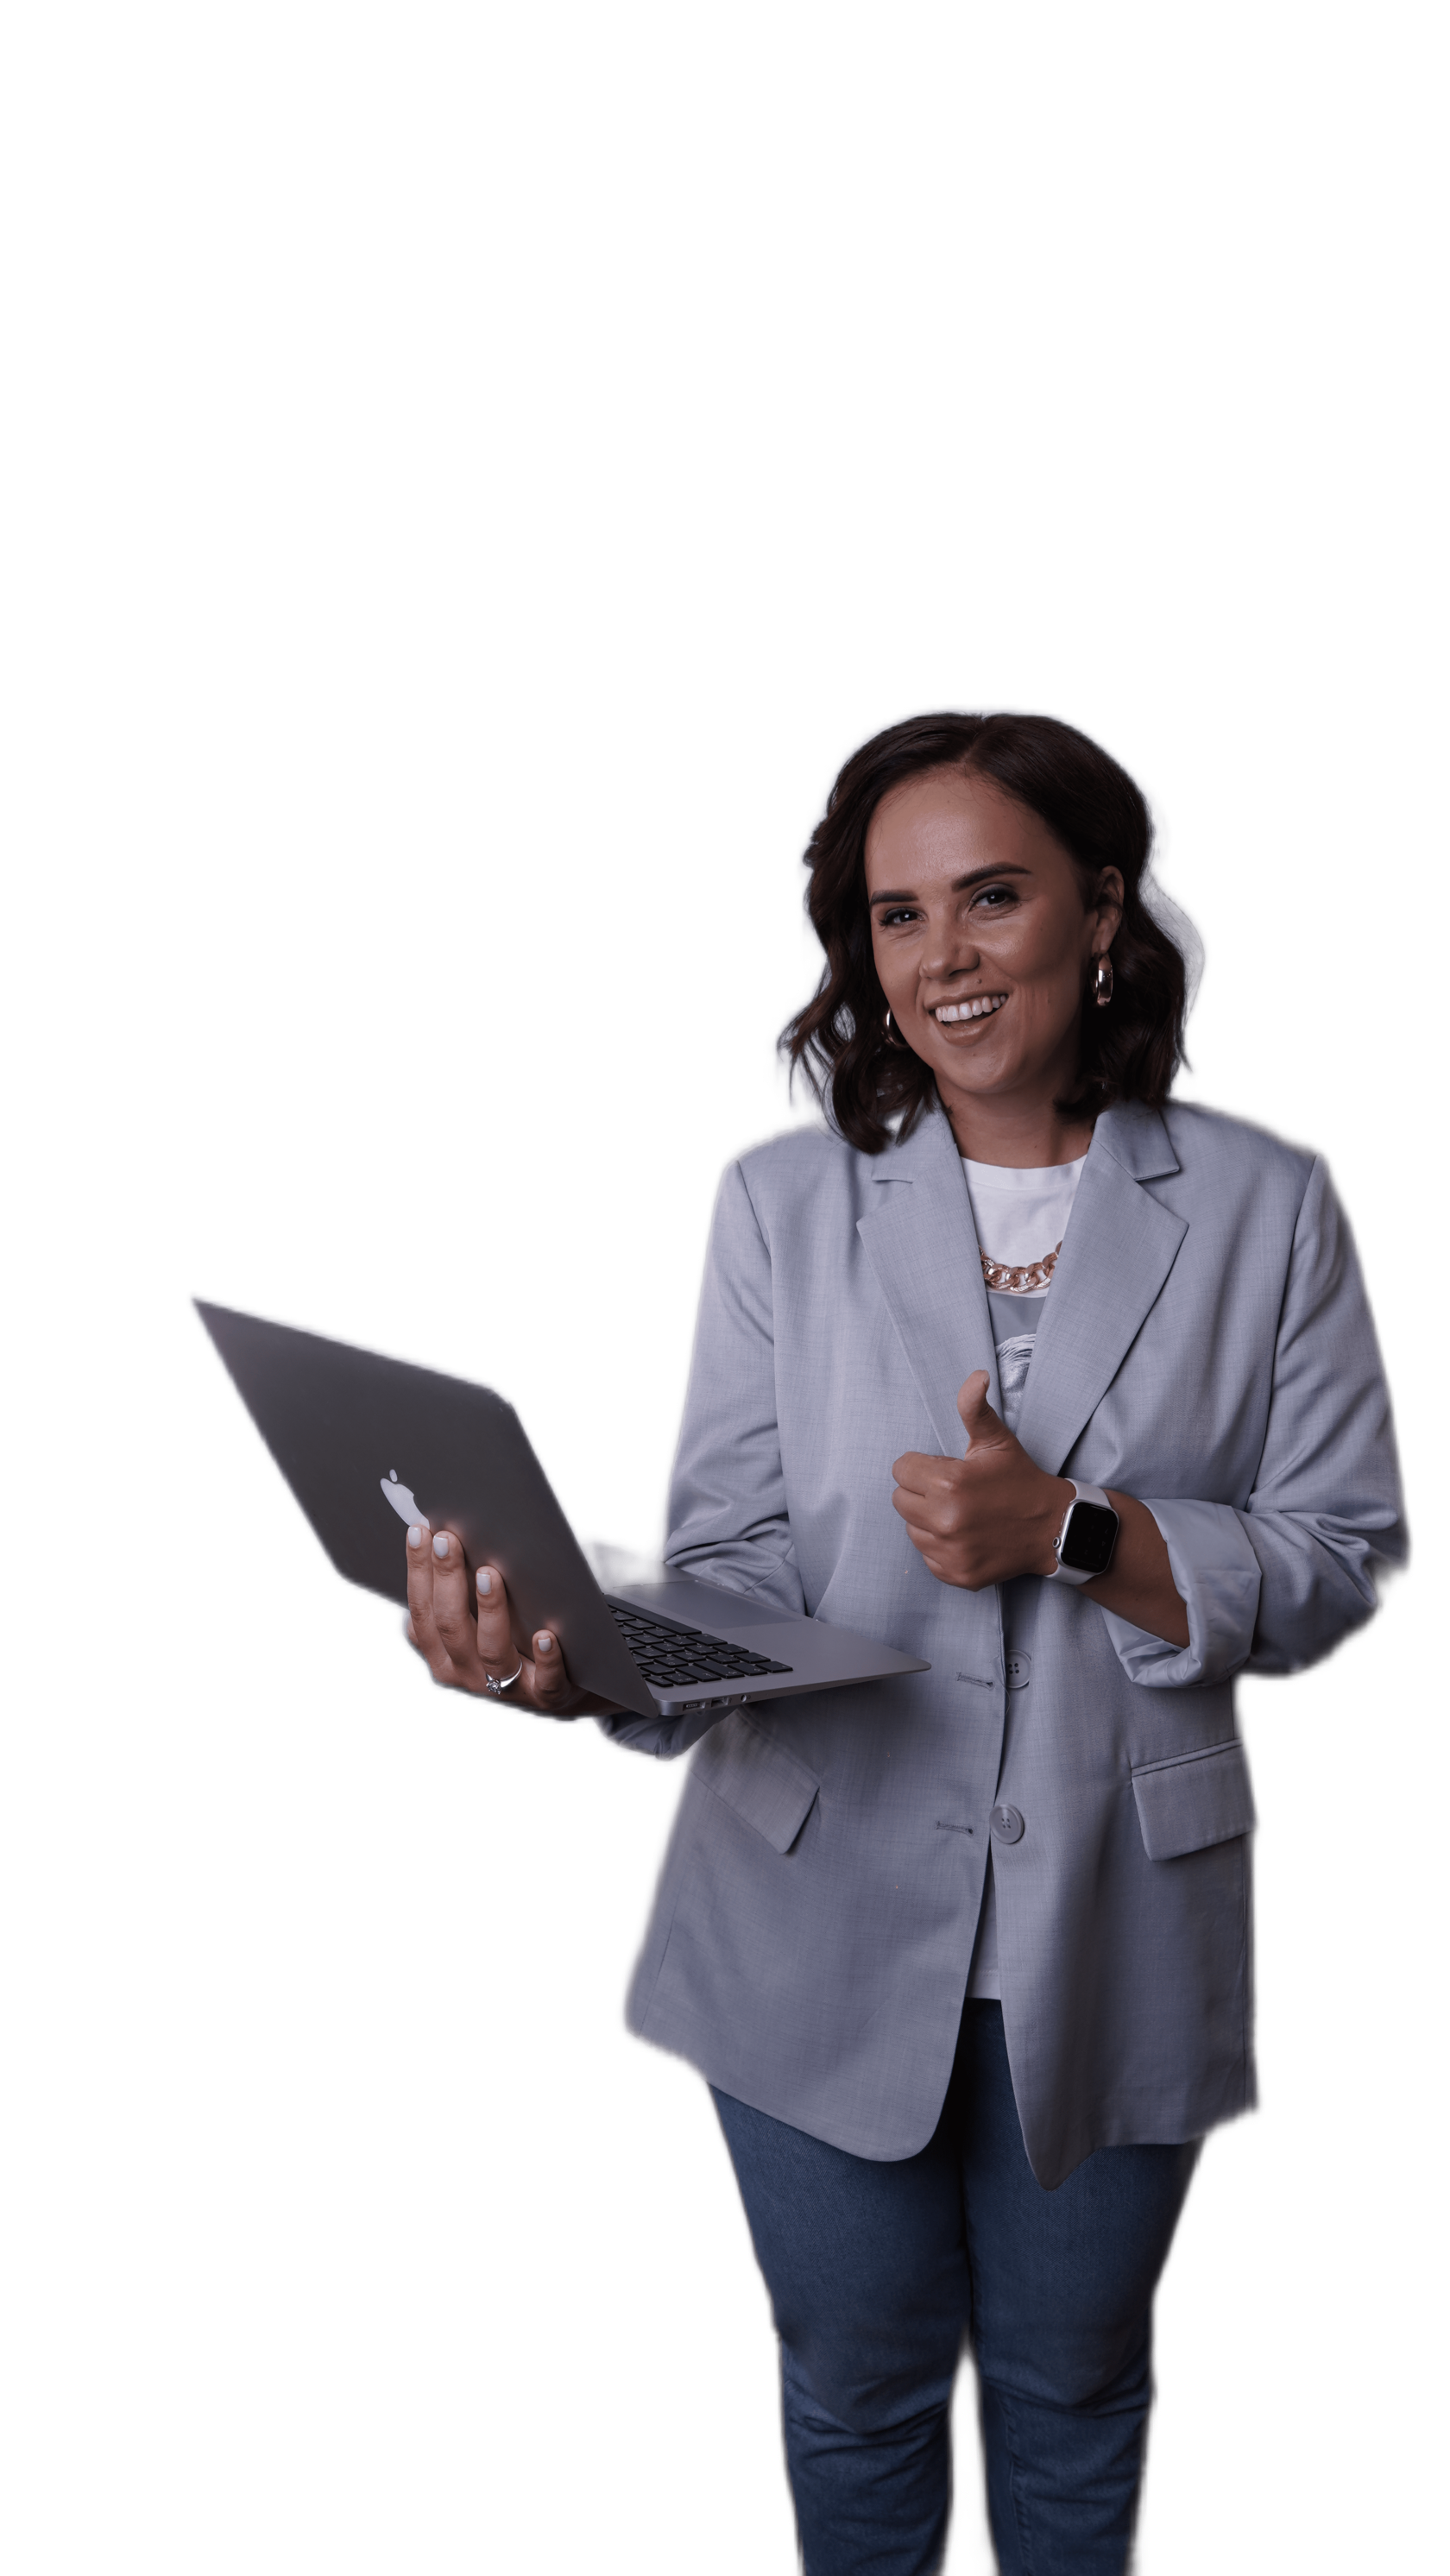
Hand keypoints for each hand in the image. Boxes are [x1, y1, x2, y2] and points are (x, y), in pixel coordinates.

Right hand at [402, 1522, 620, 1716]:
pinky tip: (545, 1635)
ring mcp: (506, 1686)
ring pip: (492, 1651)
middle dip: (447, 1580)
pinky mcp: (544, 1695)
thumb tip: (437, 1542)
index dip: (418, 1572)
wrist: (552, 1691)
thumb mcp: (472, 1629)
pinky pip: (545, 1680)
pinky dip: (546, 1658)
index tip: (421, 1532)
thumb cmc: (508, 1645)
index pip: (422, 1612)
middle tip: (450, 1540)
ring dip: (490, 1611)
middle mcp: (468, 1673)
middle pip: (450, 1627)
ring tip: (489, 1574)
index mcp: (443, 1655)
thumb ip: (455, 1598)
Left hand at [891, 1373, 1068, 1590]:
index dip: (922, 1466)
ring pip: (912, 1529)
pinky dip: (942, 1548)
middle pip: (900, 1500)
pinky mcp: (957, 1575)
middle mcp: (946, 1520)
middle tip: (953, 1492)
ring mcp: (951, 1551)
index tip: (946, 1470)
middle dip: (922, 1493)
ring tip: (961, 1514)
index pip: (901, 1470)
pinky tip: (967, 1537)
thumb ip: (975, 1408)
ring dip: (929, 1521)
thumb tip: (976, 1376)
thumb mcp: (997, 1441)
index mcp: (950, 1483)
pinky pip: (928, 1556)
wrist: (1053, 1527)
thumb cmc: (1020, 1480)